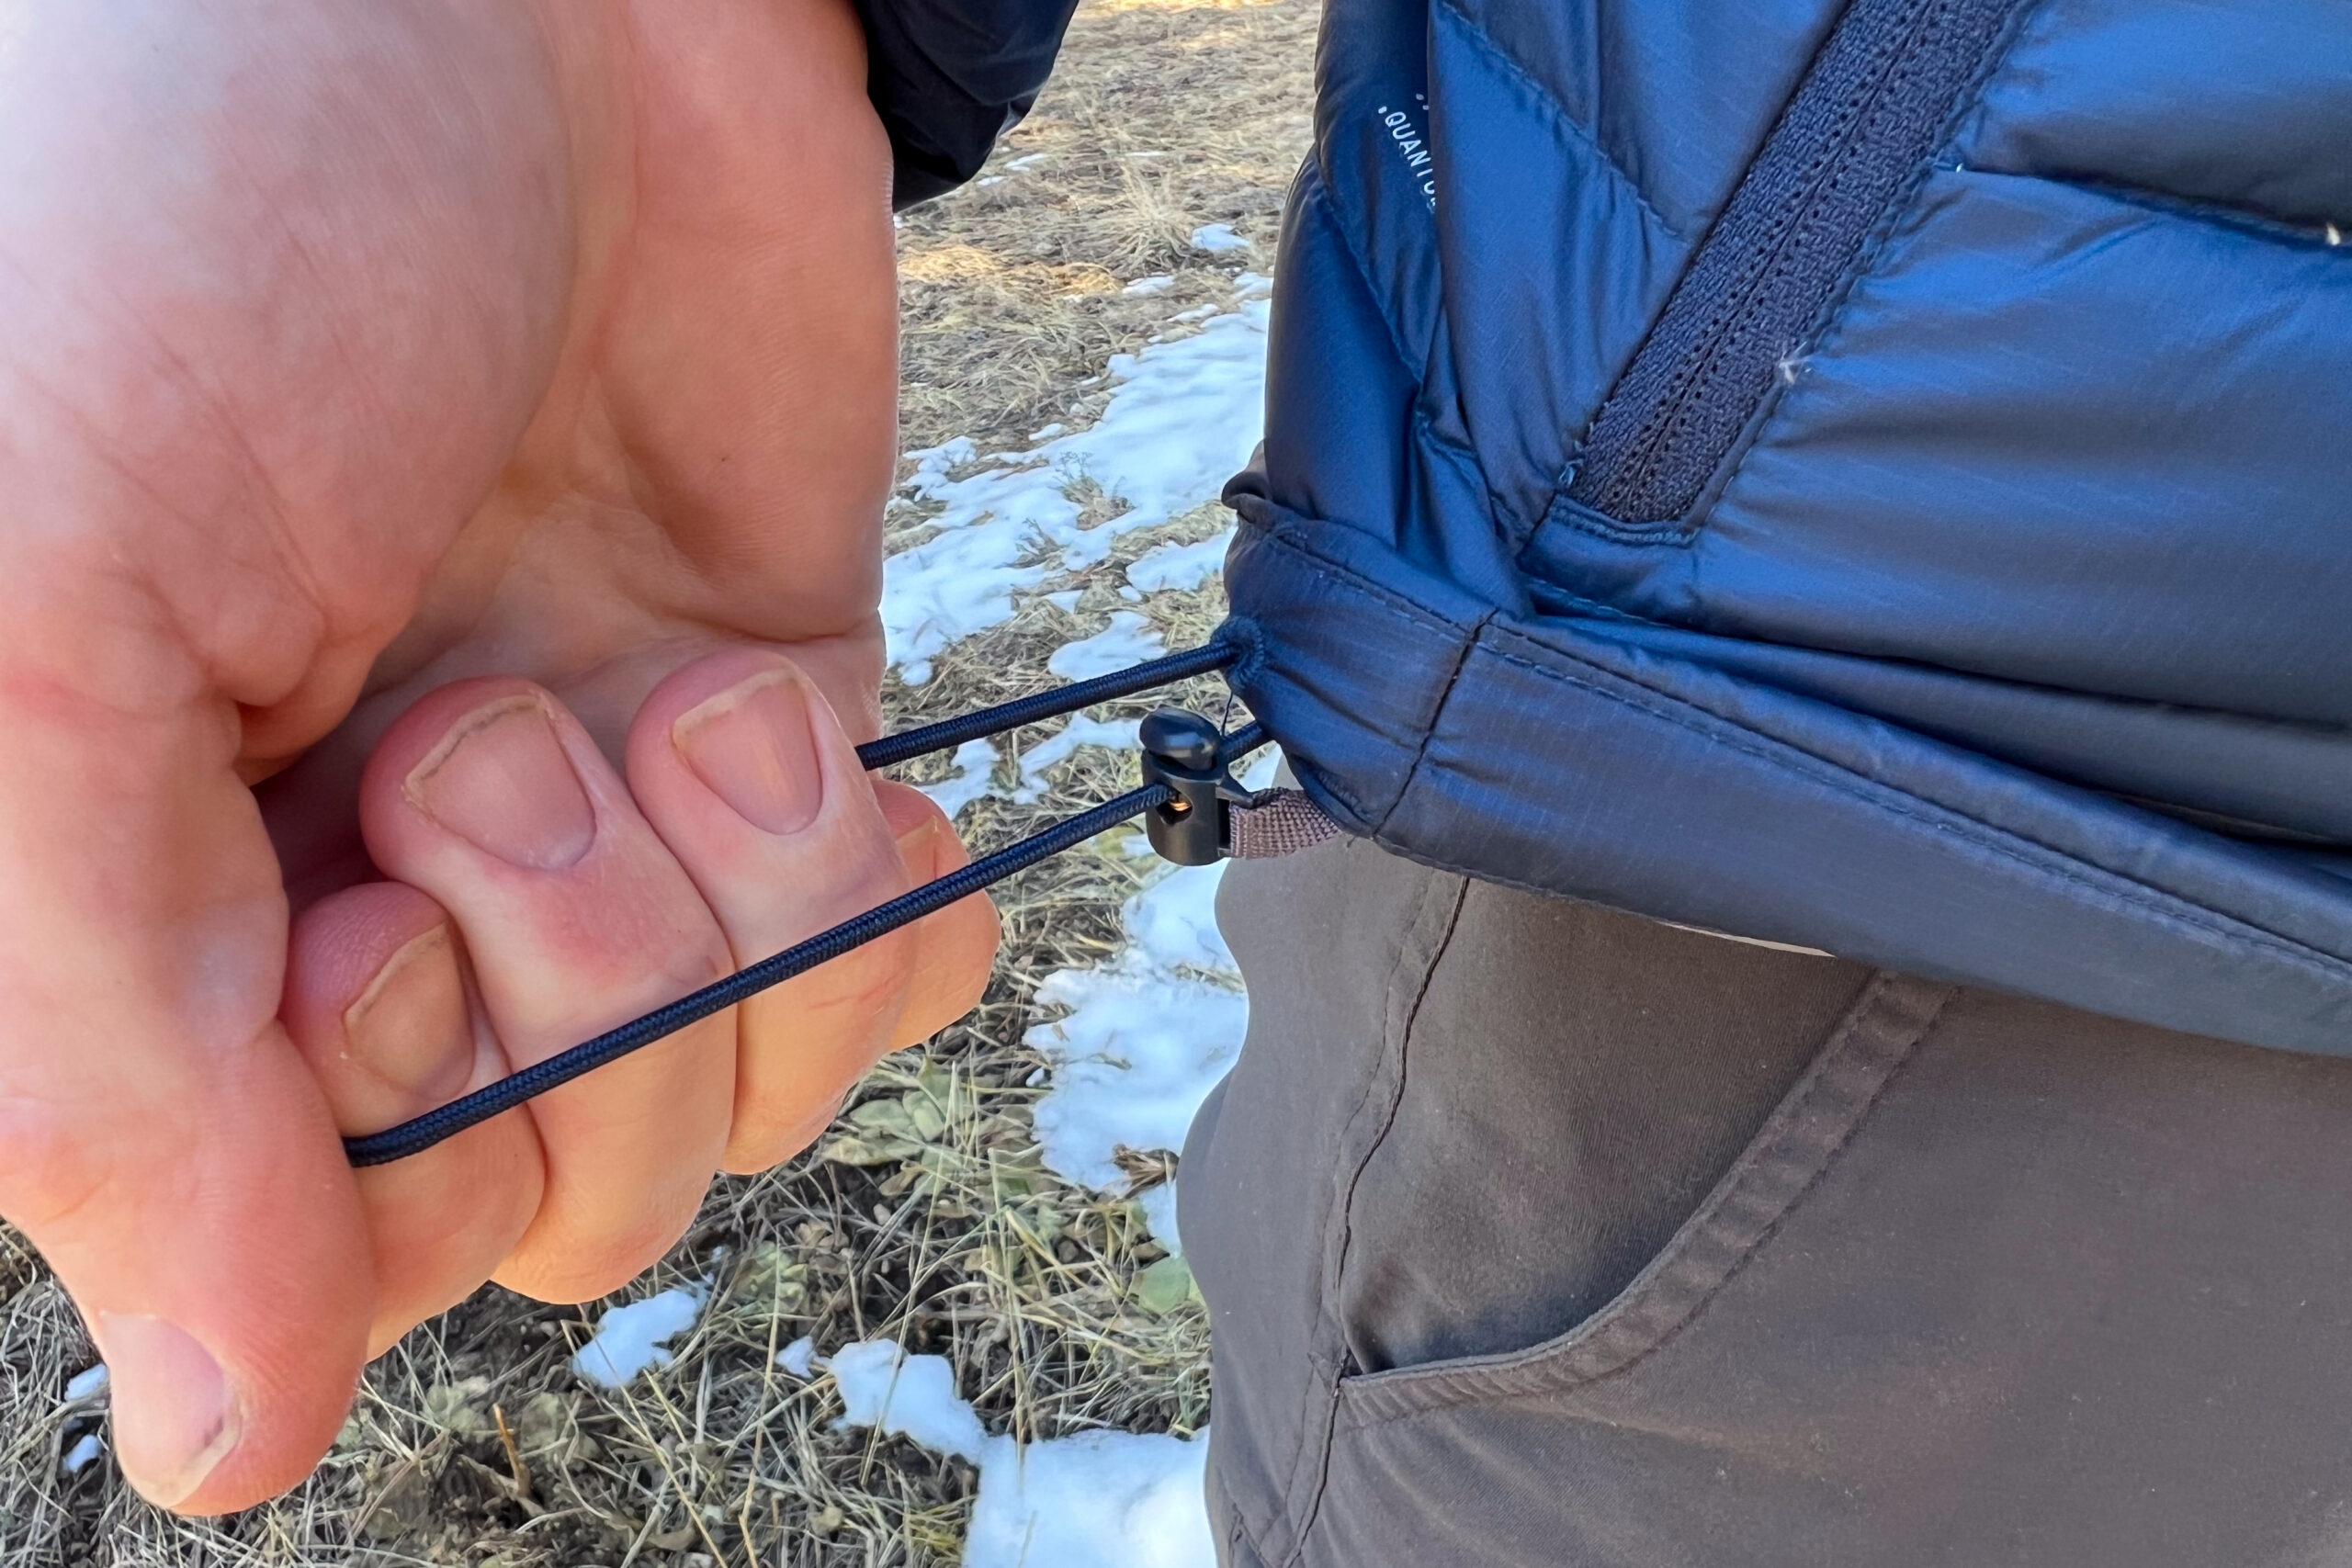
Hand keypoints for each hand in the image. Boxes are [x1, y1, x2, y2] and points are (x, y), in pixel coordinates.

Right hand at [0, 0, 994, 1510]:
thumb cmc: (195, 208)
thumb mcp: (29, 617)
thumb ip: (97, 1049)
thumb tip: (219, 1433)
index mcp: (116, 904)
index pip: (283, 1250)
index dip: (370, 1143)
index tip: (358, 911)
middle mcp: (345, 895)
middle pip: (534, 1200)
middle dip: (563, 1007)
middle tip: (486, 744)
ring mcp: (584, 833)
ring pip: (721, 1101)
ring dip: (720, 925)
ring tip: (649, 697)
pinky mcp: (767, 748)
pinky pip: (874, 976)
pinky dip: (873, 894)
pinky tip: (795, 734)